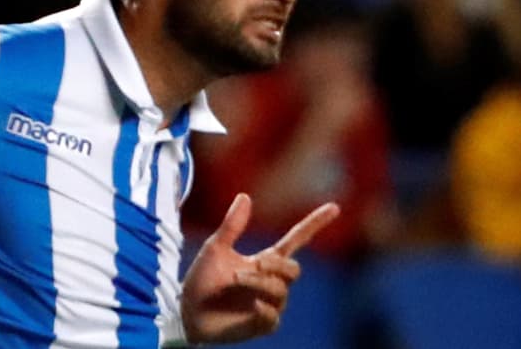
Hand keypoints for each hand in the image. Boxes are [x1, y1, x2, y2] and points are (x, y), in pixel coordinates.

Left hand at [181, 194, 339, 343]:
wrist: (186, 312)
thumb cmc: (202, 280)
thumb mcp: (215, 248)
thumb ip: (232, 226)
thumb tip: (245, 196)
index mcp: (265, 261)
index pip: (297, 240)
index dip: (314, 224)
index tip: (334, 207)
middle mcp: (271, 282)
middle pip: (294, 270)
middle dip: (278, 264)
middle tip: (257, 262)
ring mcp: (268, 304)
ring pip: (281, 291)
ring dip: (260, 282)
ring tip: (236, 279)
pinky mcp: (260, 325)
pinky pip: (273, 316)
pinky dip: (264, 308)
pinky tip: (252, 305)